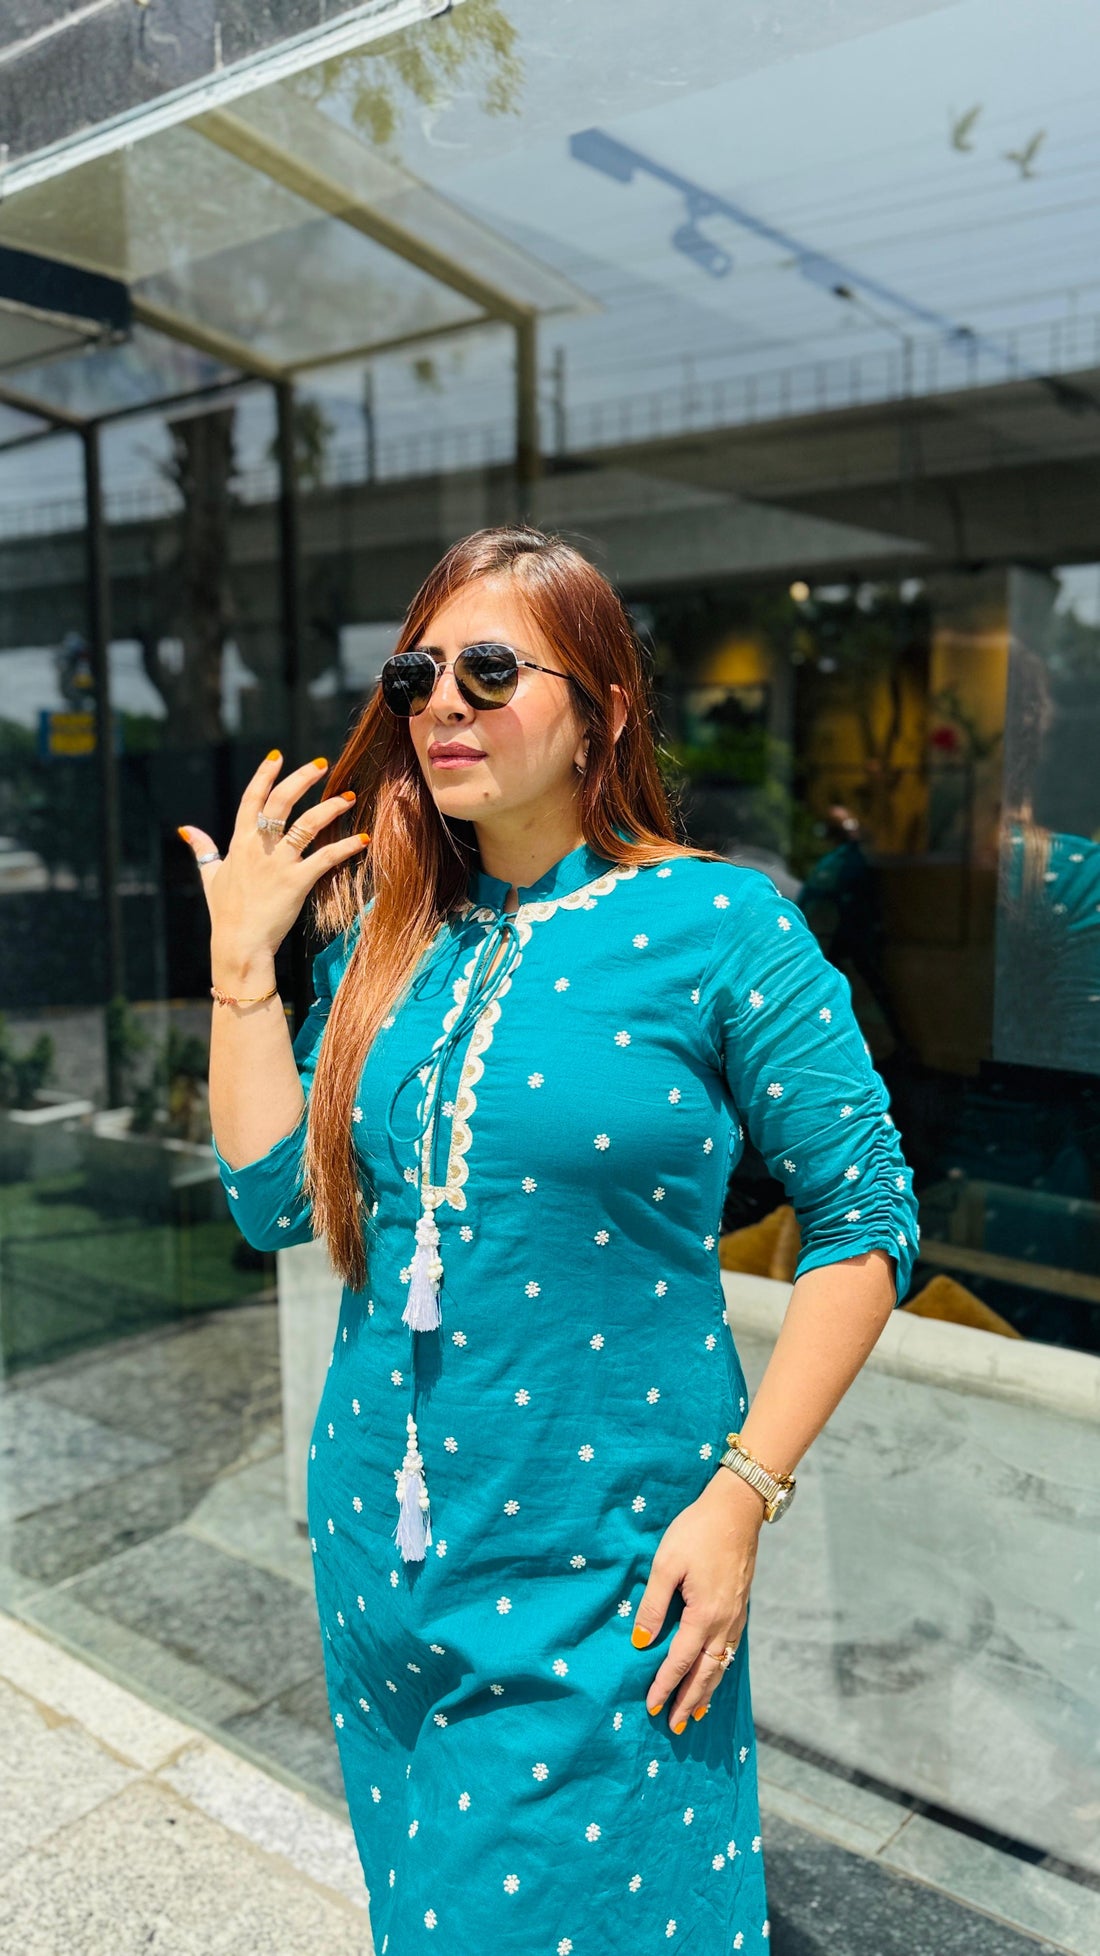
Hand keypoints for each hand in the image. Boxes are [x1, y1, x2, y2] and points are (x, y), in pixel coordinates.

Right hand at [177, 751, 368, 977]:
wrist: (238, 944)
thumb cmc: (225, 912)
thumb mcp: (210, 876)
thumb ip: (203, 849)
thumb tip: (186, 830)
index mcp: (239, 842)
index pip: (252, 799)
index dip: (264, 775)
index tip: (277, 756)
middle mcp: (258, 847)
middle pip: (281, 802)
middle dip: (302, 778)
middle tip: (321, 764)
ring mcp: (277, 863)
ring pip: (307, 825)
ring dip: (331, 808)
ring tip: (349, 797)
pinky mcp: (296, 882)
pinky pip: (324, 858)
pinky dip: (345, 847)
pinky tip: (362, 839)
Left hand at [631, 1468, 763, 1730]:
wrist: (737, 1509)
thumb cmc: (696, 1532)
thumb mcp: (666, 1563)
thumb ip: (653, 1605)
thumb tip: (641, 1642)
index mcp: (704, 1614)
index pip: (680, 1661)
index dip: (665, 1684)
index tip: (651, 1706)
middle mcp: (725, 1622)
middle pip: (706, 1672)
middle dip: (689, 1699)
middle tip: (675, 1726)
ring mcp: (736, 1616)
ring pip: (721, 1664)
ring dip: (707, 1690)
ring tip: (695, 1712)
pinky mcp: (740, 1607)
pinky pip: (730, 1649)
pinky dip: (720, 1669)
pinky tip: (714, 1673)